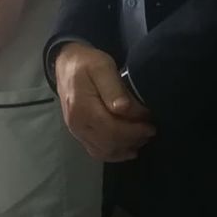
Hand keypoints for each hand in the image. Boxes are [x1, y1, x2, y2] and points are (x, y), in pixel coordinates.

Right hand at [55, 42, 154, 161]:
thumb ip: (113, 88)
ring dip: (125, 149)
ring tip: (142, 139)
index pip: (112, 129)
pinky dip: (114, 153)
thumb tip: (124, 109)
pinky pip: (96, 151)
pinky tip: (127, 148)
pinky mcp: (79, 133)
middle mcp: (77, 124)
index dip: (134, 131)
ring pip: (103, 151)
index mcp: (82, 108)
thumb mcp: (102, 67)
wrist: (66, 64)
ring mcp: (76, 131)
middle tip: (150, 131)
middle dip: (133, 140)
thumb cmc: (86, 63)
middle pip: (109, 143)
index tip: (150, 124)